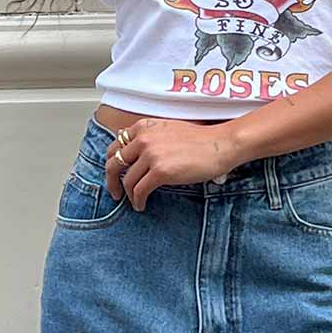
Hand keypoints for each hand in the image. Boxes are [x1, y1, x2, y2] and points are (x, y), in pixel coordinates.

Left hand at [103, 117, 234, 210]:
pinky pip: (139, 191)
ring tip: (134, 201)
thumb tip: (136, 154)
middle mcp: (143, 139)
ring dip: (128, 194)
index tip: (115, 174)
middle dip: (111, 181)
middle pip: (114, 163)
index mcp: (143, 127)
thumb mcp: (168, 129)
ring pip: (127, 180)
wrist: (220, 144)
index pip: (115, 146)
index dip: (112, 162)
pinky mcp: (160, 171)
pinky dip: (137, 201)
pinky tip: (141, 205)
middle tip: (115, 192)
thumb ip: (149, 138)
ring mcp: (151, 155)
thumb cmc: (200, 139)